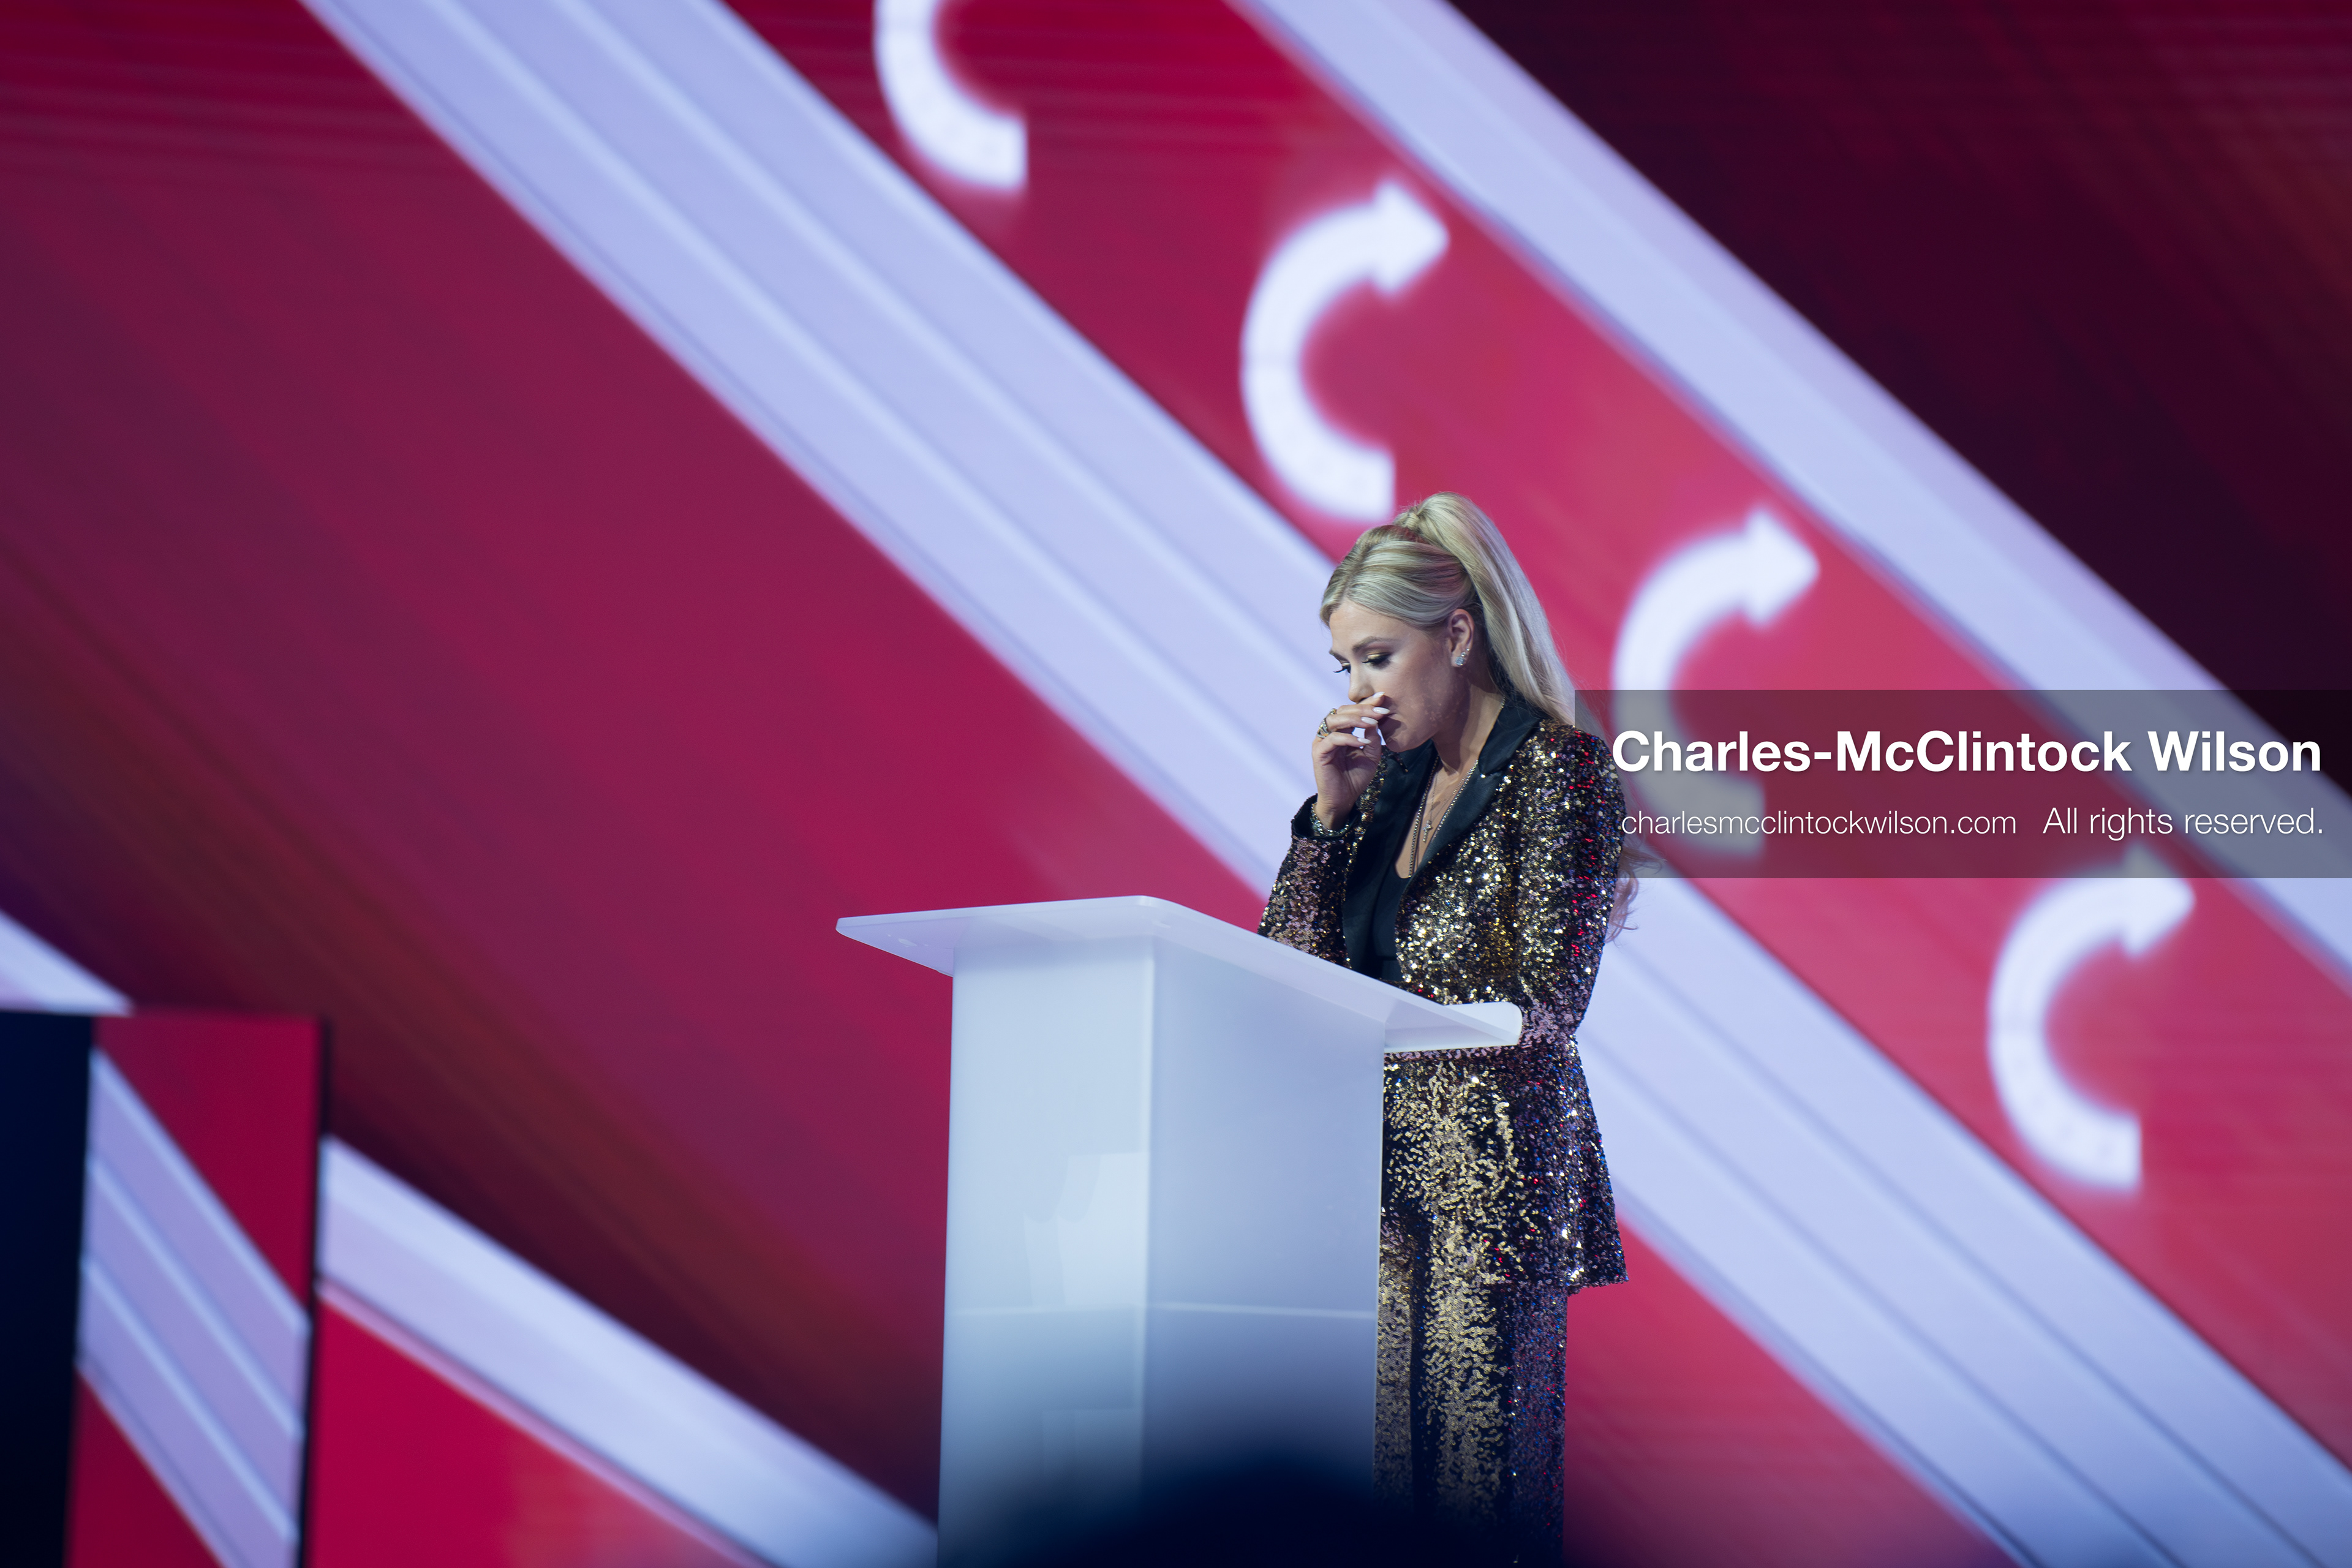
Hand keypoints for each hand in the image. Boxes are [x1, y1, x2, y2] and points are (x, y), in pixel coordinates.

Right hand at [1311, 695, 1389, 827]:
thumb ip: (1373, 739)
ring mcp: (1322, 741)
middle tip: (1380, 710)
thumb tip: (1376, 721)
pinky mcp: (1319, 752)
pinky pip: (1333, 739)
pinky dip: (1349, 738)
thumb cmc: (1356, 778)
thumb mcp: (1372, 756)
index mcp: (1342, 731)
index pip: (1352, 711)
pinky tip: (1363, 742)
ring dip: (1354, 719)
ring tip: (1372, 723)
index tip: (1383, 697)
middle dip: (1363, 708)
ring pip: (1334, 719)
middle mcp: (1330, 733)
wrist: (1344, 799)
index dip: (1367, 703)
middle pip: (1342, 710)